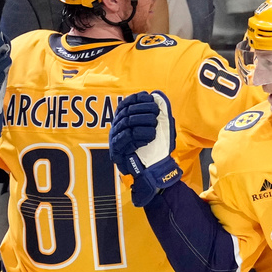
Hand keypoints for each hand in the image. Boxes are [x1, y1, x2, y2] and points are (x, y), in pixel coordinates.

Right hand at [109, 91, 181, 206]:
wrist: (149, 174)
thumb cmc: (154, 152)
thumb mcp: (156, 130)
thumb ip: (155, 117)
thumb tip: (156, 101)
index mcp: (123, 122)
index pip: (125, 104)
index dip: (136, 98)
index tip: (149, 97)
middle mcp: (116, 129)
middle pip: (127, 112)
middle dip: (143, 109)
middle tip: (156, 112)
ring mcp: (115, 139)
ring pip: (127, 122)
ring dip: (143, 121)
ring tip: (155, 125)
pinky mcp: (117, 150)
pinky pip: (127, 137)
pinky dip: (140, 134)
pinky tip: (150, 135)